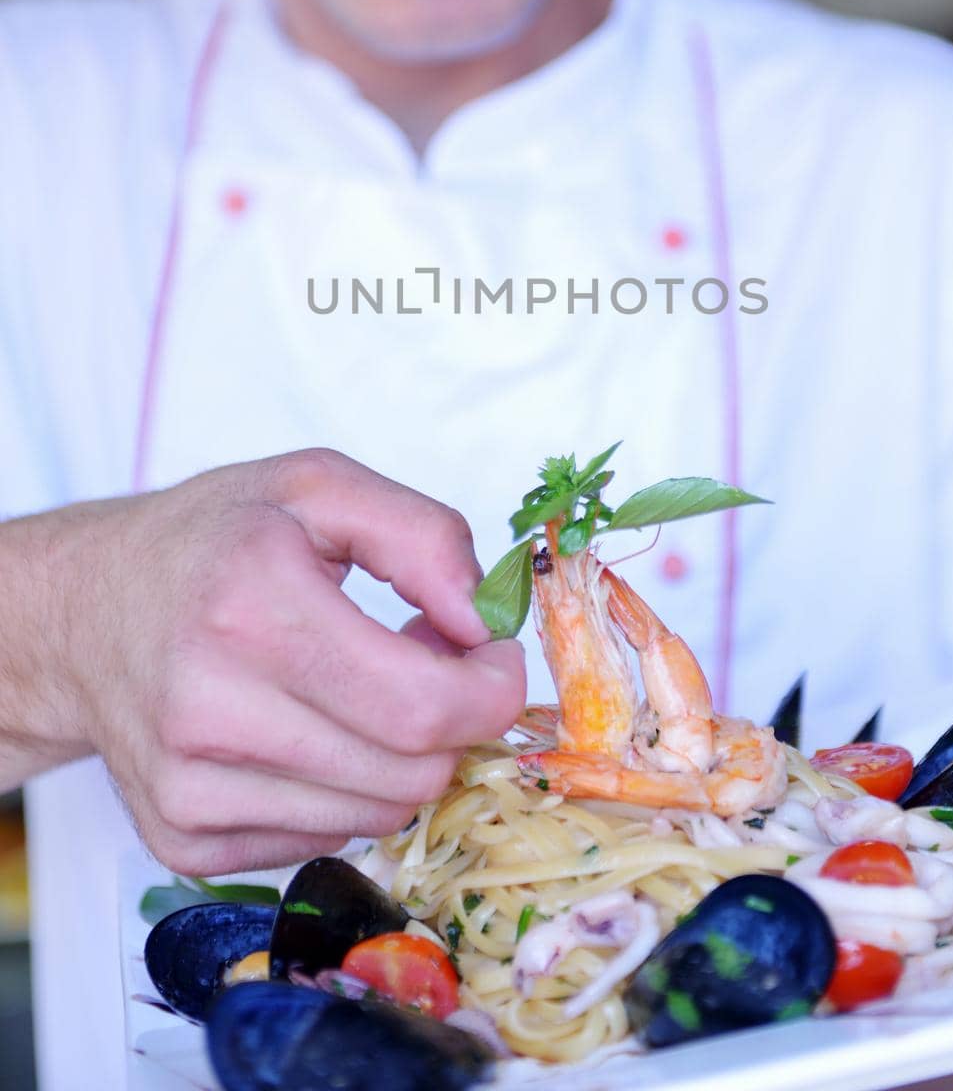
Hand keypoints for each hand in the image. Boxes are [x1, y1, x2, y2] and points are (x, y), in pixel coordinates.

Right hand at [0, 449, 524, 872]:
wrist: (83, 611)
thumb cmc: (212, 540)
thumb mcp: (319, 487)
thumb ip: (424, 537)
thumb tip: (485, 624)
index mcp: (252, 605)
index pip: (423, 707)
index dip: (490, 691)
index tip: (491, 658)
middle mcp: (209, 706)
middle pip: (411, 772)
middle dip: (450, 722)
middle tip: (425, 662)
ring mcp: (188, 786)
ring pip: (377, 815)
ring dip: (397, 757)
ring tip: (359, 690)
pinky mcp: (179, 839)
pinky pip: (322, 842)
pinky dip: (341, 792)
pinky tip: (307, 732)